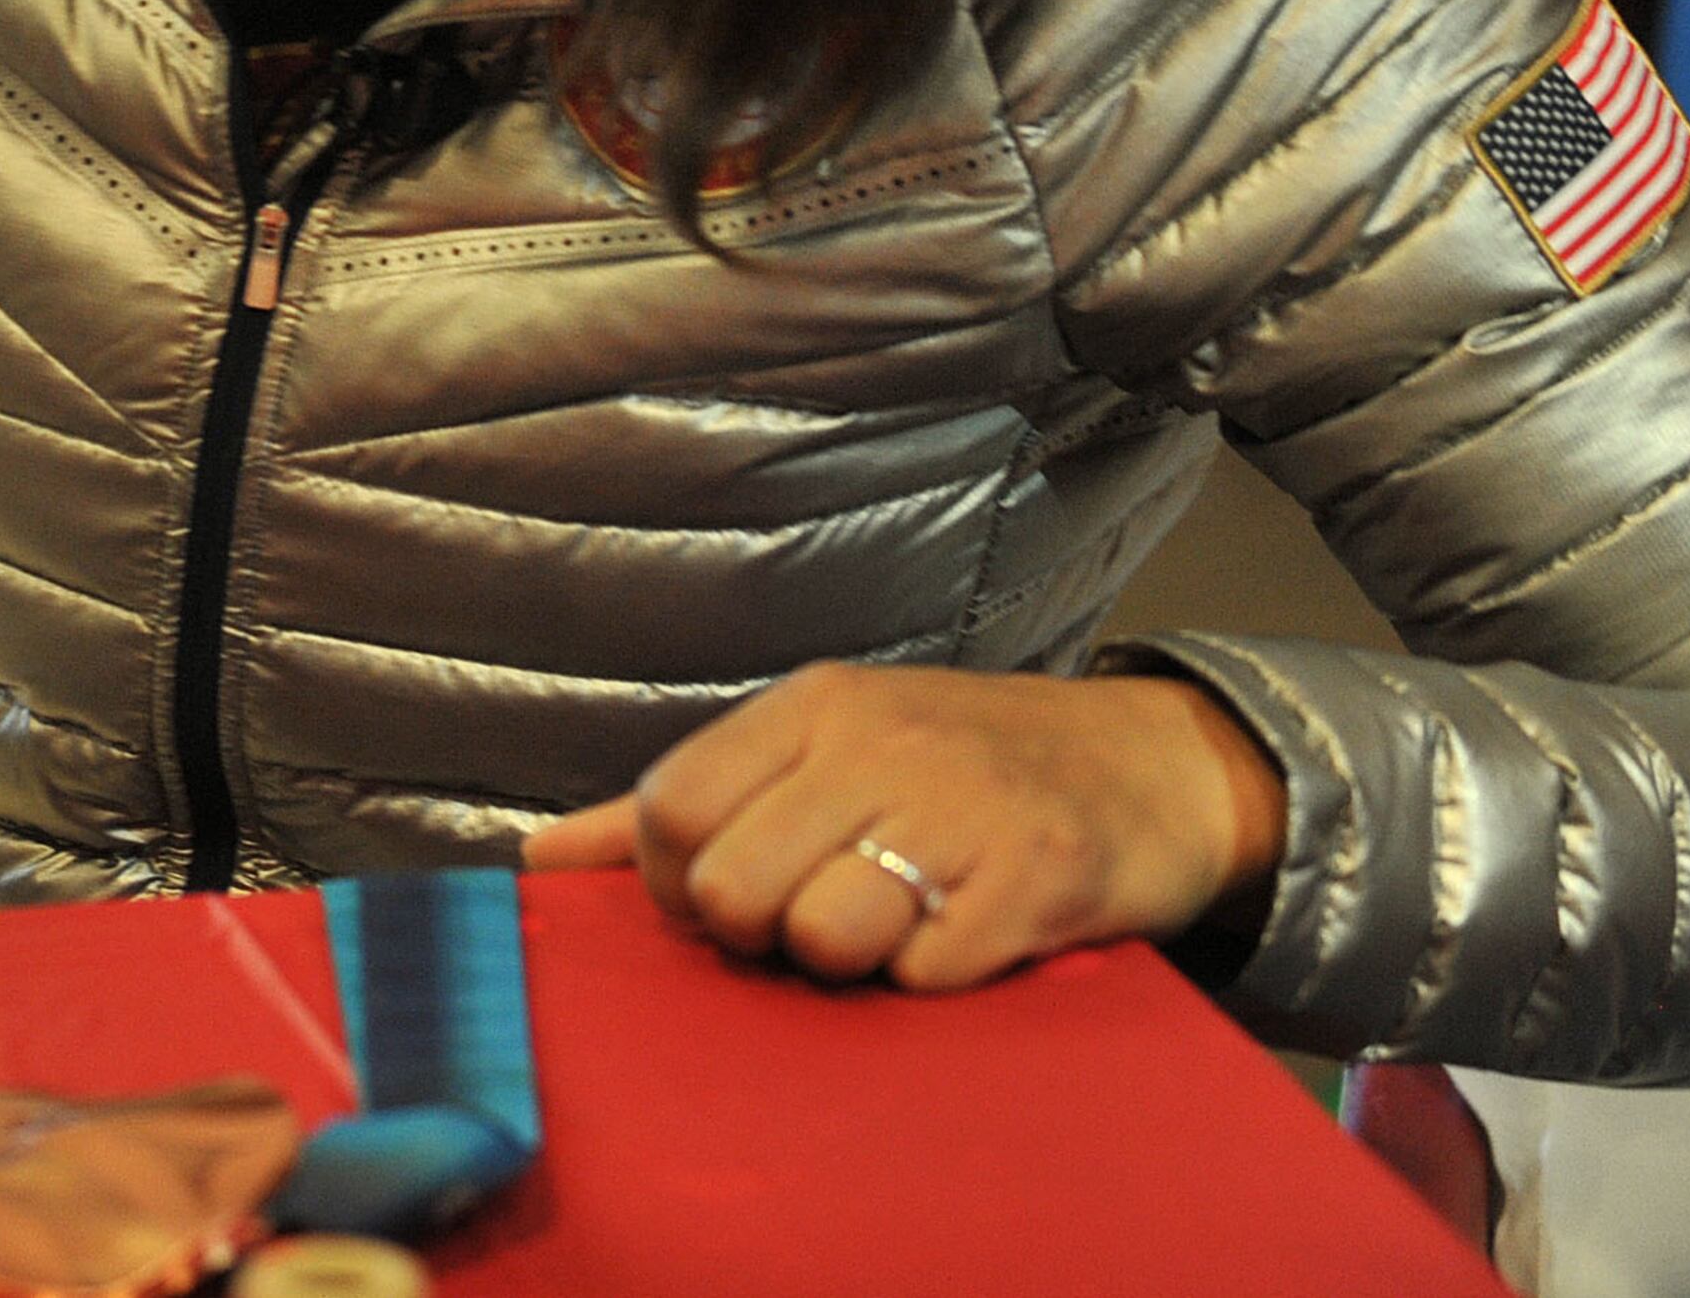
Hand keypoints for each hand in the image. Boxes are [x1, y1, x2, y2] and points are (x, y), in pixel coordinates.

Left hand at [520, 665, 1286, 990]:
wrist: (1149, 766)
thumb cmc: (954, 768)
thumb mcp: (817, 753)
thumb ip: (681, 806)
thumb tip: (540, 859)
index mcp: (810, 708)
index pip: (669, 808)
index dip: (672, 884)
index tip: (720, 902)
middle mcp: (878, 743)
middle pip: (732, 885)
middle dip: (758, 933)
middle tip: (813, 922)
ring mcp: (961, 806)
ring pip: (823, 935)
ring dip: (849, 962)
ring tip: (894, 929)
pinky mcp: (1038, 877)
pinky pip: (928, 975)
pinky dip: (935, 981)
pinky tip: (965, 938)